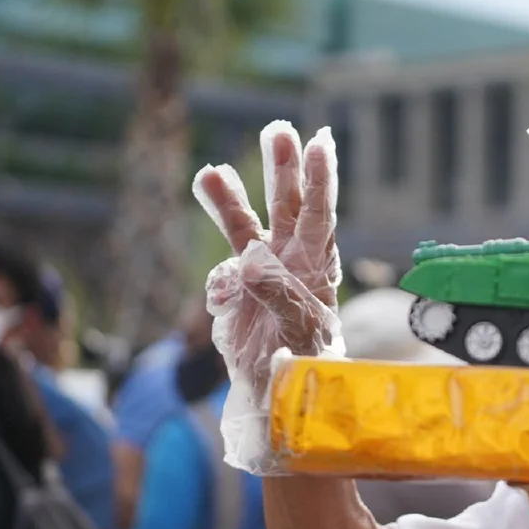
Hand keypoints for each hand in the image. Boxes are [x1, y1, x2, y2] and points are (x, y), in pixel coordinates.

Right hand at [193, 122, 343, 433]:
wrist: (277, 397)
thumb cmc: (304, 361)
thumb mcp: (299, 330)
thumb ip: (278, 294)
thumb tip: (248, 261)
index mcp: (316, 266)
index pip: (319, 215)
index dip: (320, 179)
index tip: (319, 144)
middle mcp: (289, 262)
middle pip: (284, 206)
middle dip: (280, 169)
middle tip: (277, 130)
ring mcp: (259, 276)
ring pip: (243, 229)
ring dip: (229, 201)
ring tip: (208, 173)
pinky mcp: (234, 295)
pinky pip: (220, 280)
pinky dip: (218, 286)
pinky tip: (224, 304)